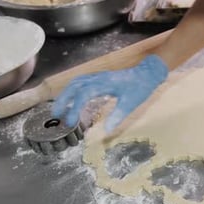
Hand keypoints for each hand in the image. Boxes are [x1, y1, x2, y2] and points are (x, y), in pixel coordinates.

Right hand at [52, 55, 167, 131]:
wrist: (147, 73)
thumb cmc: (140, 87)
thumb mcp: (131, 103)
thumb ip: (118, 115)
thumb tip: (106, 131)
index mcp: (104, 84)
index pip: (83, 95)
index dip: (74, 109)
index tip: (70, 122)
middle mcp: (98, 78)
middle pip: (74, 86)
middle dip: (63, 100)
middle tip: (56, 115)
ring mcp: (98, 76)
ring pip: (76, 82)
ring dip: (66, 94)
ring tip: (60, 108)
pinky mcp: (100, 77)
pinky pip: (81, 81)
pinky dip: (73, 89)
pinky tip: (72, 98)